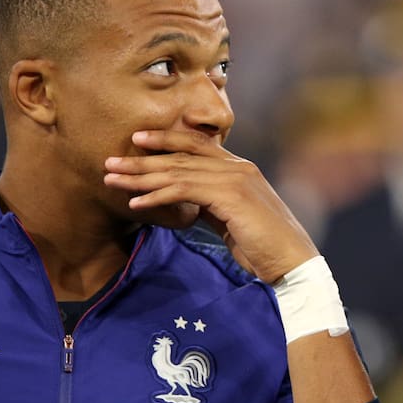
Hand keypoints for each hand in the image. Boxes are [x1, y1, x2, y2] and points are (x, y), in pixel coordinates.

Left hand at [104, 130, 317, 281]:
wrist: (291, 262)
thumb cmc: (264, 247)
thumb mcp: (232, 219)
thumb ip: (211, 204)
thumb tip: (185, 203)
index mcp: (240, 169)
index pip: (198, 145)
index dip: (166, 139)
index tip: (137, 140)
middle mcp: (238, 167)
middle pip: (182, 155)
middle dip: (143, 158)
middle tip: (110, 162)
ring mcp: (235, 179)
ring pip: (178, 171)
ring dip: (141, 176)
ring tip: (112, 179)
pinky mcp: (230, 196)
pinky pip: (184, 190)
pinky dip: (157, 195)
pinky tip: (136, 203)